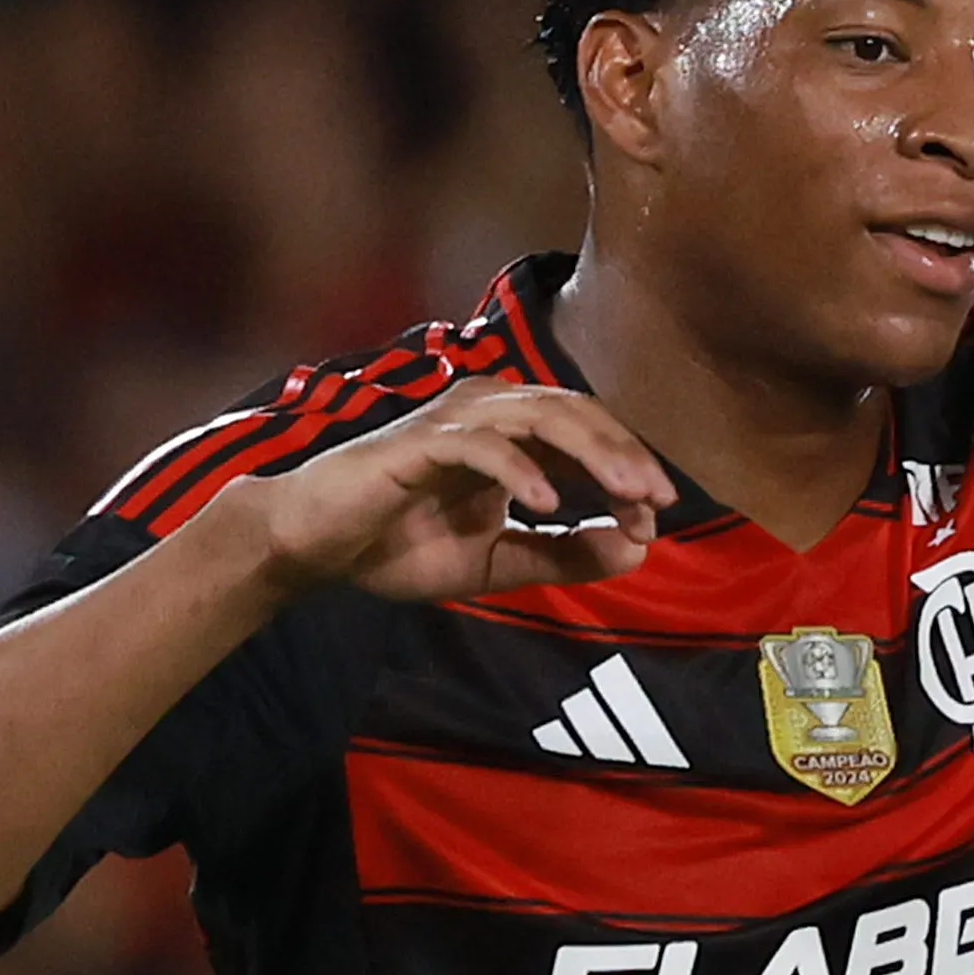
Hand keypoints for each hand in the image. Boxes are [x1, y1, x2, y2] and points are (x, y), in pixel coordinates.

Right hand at [217, 383, 672, 605]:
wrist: (315, 547)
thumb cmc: (398, 545)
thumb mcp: (498, 561)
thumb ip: (564, 554)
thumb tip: (638, 550)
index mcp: (511, 434)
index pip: (589, 434)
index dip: (630, 470)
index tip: (655, 520)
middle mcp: (487, 412)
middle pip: (576, 413)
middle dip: (624, 454)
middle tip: (658, 498)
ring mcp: (452, 421)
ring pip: (539, 415)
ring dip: (591, 452)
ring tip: (625, 492)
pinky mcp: (417, 442)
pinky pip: (480, 446)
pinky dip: (520, 470)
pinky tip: (548, 504)